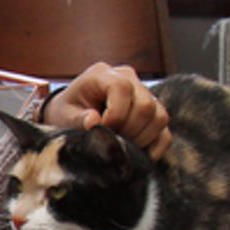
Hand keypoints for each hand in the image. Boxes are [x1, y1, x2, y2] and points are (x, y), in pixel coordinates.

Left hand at [44, 62, 171, 159]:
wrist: (71, 112)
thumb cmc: (66, 111)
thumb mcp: (63, 114)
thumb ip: (77, 119)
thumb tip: (94, 121)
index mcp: (103, 74)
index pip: (122, 88)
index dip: (114, 115)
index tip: (101, 130)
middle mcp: (129, 78)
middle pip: (146, 105)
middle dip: (129, 130)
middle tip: (111, 142)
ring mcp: (144, 93)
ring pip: (159, 117)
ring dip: (142, 139)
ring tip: (121, 145)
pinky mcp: (153, 111)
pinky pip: (165, 131)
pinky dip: (155, 146)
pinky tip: (138, 155)